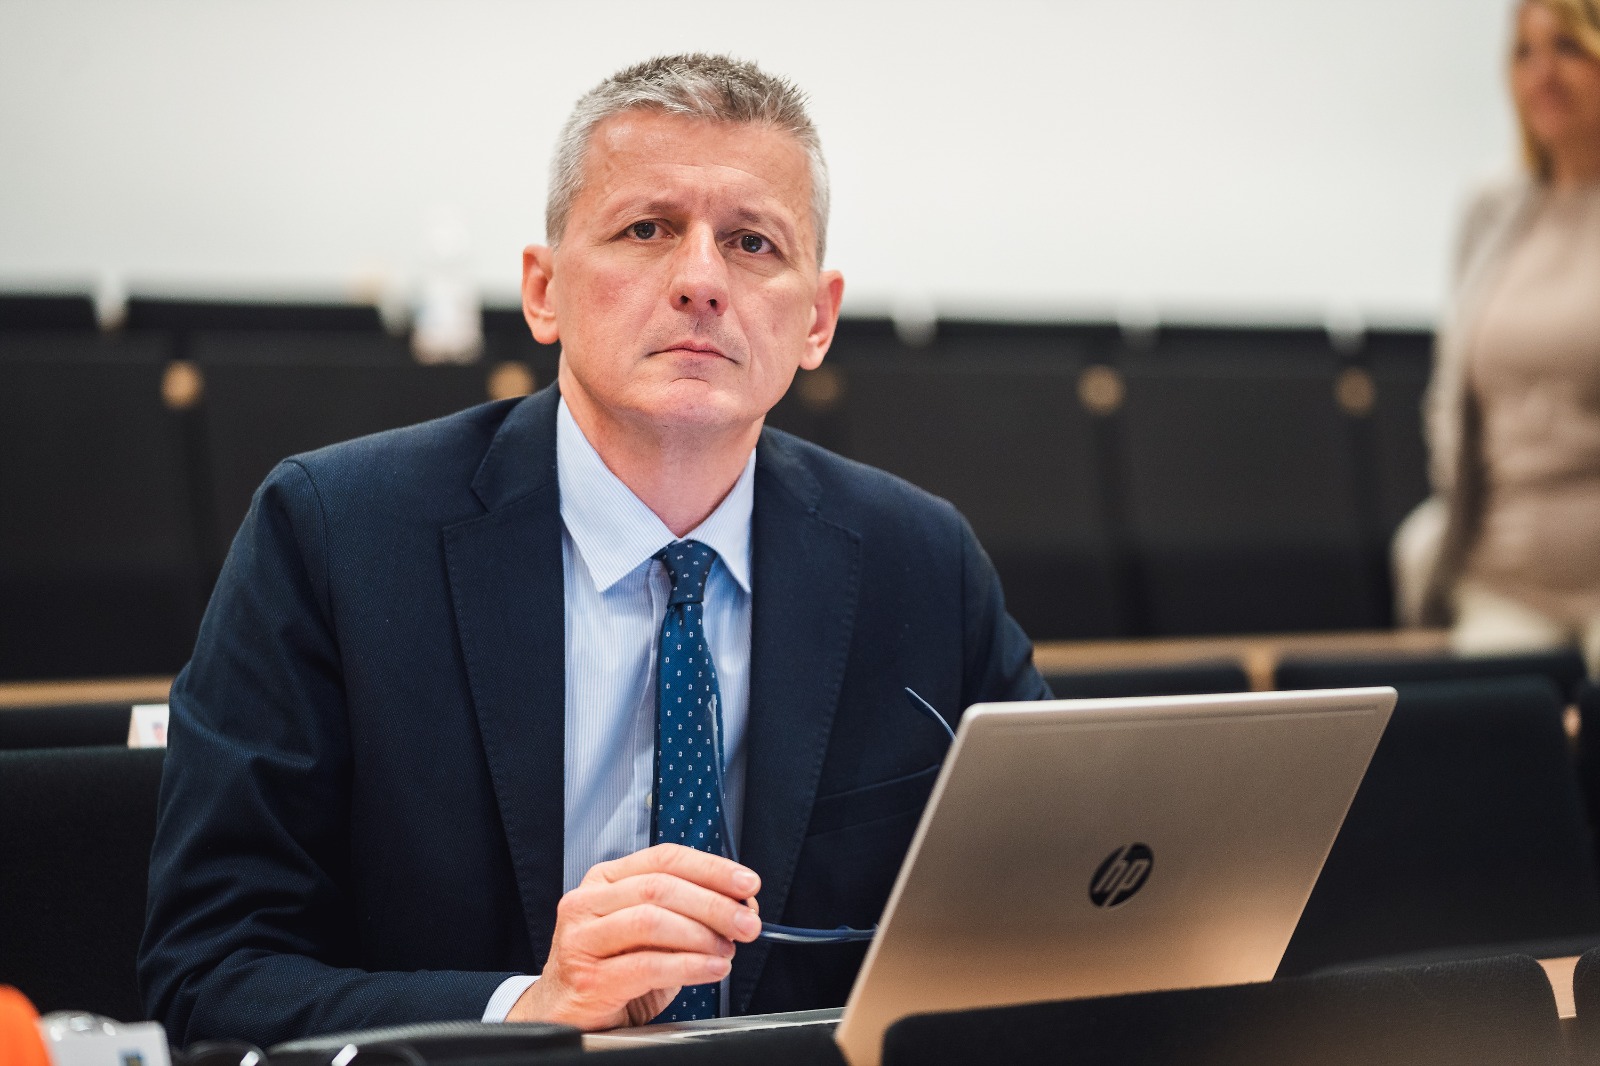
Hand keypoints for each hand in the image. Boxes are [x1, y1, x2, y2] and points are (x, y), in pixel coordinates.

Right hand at [505, 843, 762, 1029]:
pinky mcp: (588, 978)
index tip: (747, 883)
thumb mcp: (648, 934)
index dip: (711, 868)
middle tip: (748, 923)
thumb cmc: (611, 970)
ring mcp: (582, 939)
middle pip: (660, 888)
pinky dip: (689, 966)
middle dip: (714, 904)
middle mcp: (587, 902)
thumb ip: (685, 913)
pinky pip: (648, 965)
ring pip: (652, 921)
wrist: (565, 1015)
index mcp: (605, 880)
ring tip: (727, 950)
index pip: (664, 858)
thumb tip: (741, 906)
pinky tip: (712, 969)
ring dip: (701, 935)